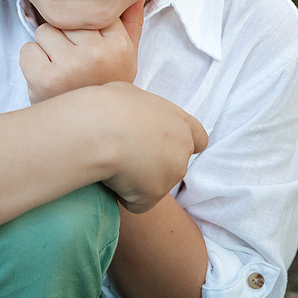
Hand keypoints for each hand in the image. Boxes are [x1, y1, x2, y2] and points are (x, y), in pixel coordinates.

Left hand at [20, 0, 144, 103]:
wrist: (88, 132)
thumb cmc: (102, 87)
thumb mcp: (126, 56)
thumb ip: (130, 21)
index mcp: (120, 46)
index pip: (89, 11)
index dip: (83, 30)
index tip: (88, 51)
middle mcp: (98, 55)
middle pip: (65, 19)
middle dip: (64, 38)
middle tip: (75, 65)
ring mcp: (72, 67)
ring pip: (44, 31)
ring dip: (46, 50)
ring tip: (61, 72)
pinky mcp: (46, 79)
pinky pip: (27, 50)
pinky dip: (31, 64)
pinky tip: (47, 80)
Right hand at [95, 82, 208, 213]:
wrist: (98, 131)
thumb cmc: (109, 107)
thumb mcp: (130, 95)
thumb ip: (144, 111)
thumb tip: (134, 116)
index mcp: (179, 122)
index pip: (198, 138)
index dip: (183, 143)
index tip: (165, 146)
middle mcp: (182, 149)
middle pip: (174, 164)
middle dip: (156, 164)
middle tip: (128, 156)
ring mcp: (170, 175)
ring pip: (154, 184)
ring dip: (137, 179)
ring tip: (112, 162)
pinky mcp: (154, 196)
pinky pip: (137, 202)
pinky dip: (124, 196)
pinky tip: (108, 180)